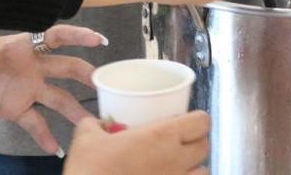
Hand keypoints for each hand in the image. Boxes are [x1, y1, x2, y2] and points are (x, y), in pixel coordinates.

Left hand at [0, 25, 103, 155]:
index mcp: (22, 47)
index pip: (56, 37)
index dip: (78, 36)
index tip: (98, 41)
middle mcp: (32, 66)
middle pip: (66, 67)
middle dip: (85, 74)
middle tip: (101, 83)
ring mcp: (26, 88)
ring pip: (58, 97)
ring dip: (73, 109)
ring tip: (88, 123)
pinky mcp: (16, 109)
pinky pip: (36, 122)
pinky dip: (45, 135)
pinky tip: (55, 148)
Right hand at [65, 111, 209, 174]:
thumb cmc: (89, 172)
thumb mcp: (85, 139)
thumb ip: (95, 125)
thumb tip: (97, 123)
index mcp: (162, 136)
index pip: (202, 121)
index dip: (196, 120)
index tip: (185, 122)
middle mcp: (176, 160)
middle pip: (205, 147)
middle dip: (195, 144)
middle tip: (179, 144)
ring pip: (203, 173)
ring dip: (194, 169)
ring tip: (176, 168)